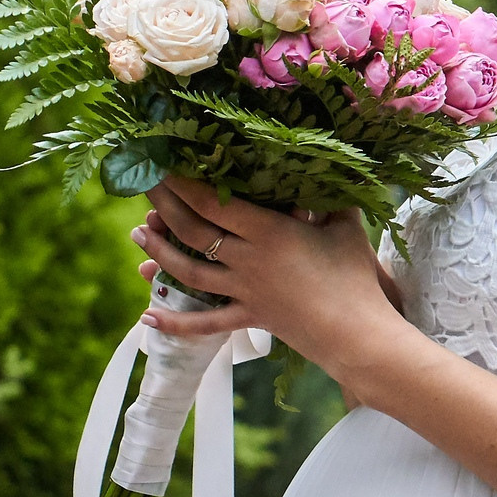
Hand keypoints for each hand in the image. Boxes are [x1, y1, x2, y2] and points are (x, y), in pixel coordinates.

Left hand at [133, 176, 401, 373]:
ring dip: (160, 251)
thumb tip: (336, 167)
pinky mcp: (248, 317)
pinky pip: (206, 322)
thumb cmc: (355, 276)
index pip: (213, 203)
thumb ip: (334, 197)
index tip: (165, 163)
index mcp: (268, 231)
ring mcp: (243, 291)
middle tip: (144, 185)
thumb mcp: (347, 227)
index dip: (184, 183)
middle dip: (164, 205)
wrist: (357, 333)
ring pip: (189, 271)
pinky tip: (146, 317)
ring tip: (139, 233)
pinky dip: (174, 323)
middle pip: (193, 230)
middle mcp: (247, 259)